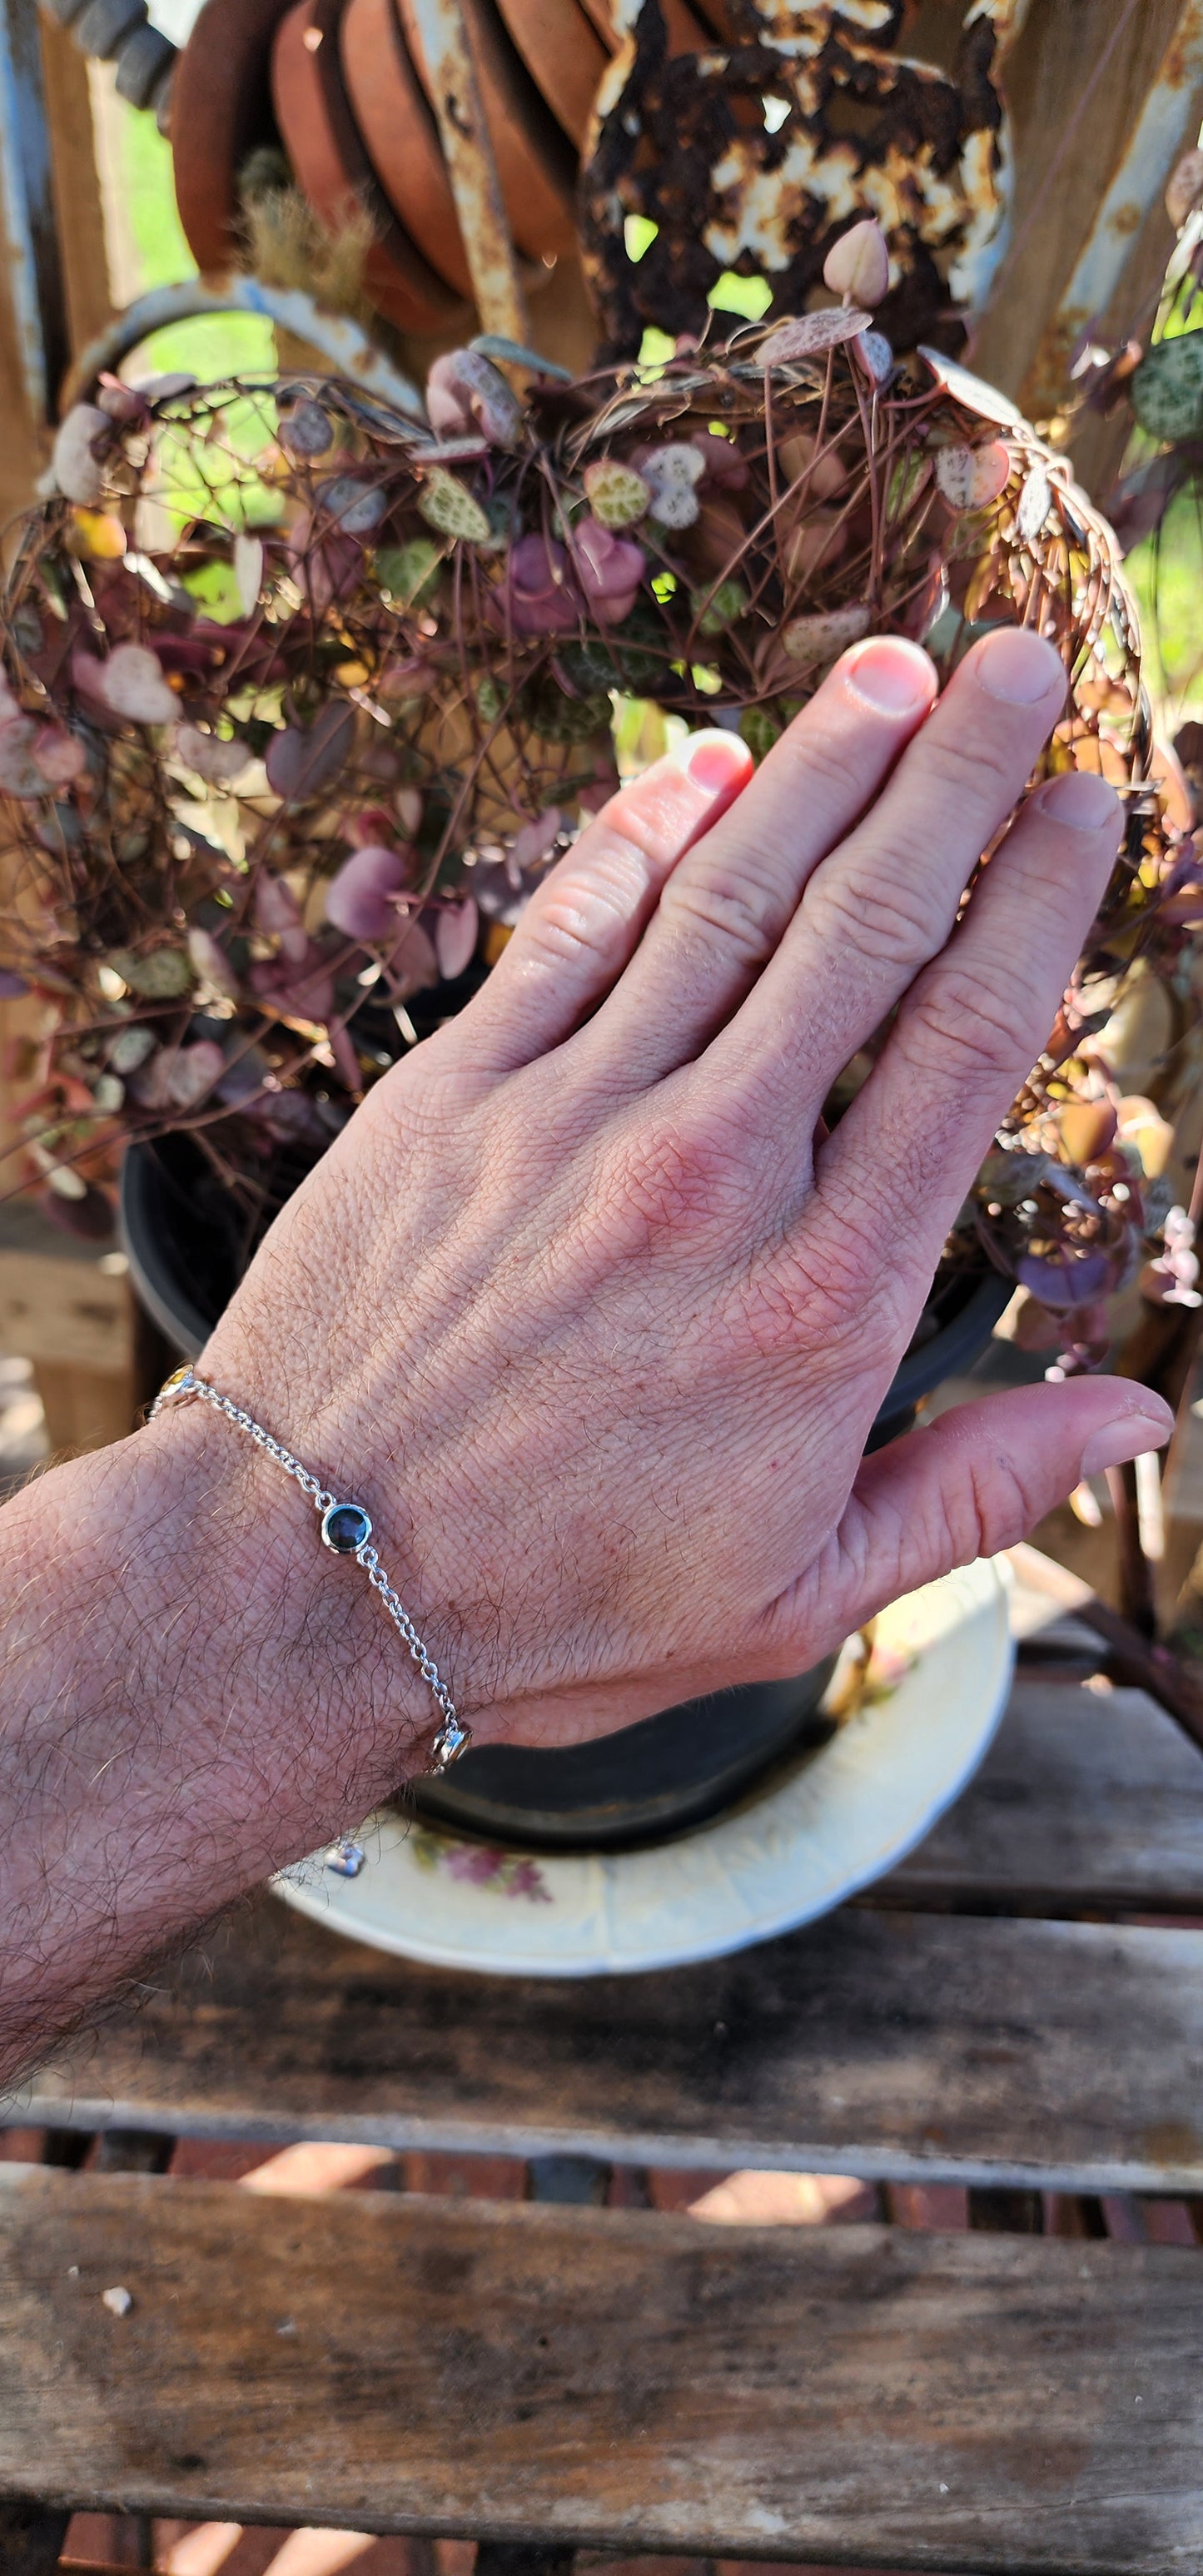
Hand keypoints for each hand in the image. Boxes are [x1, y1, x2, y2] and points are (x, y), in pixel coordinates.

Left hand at [198, 623, 1171, 1759]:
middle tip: (1020, 664)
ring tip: (896, 666)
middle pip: (866, 926)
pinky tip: (711, 762)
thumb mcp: (798, 1593)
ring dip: (823, 765)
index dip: (1040, 899)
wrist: (302, 1583)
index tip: (1087, 804)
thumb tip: (1139, 1422)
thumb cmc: (559, 1603)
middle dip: (959, 775)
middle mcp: (713, 1173)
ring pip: (729, 896)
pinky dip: (646, 831)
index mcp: (823, 1294)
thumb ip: (975, 1489)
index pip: (965, 1043)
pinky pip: (571, 924)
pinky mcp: (454, 1092)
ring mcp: (573, 1115)